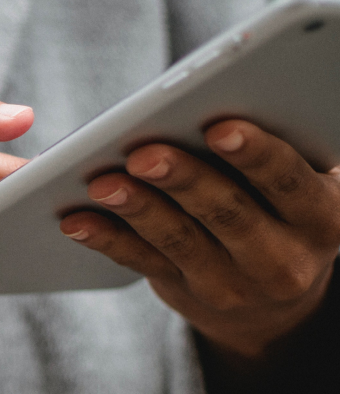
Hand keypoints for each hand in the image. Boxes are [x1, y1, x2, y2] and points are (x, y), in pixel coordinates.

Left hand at [60, 119, 339, 360]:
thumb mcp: (307, 184)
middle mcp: (283, 259)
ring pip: (179, 241)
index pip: (289, 181)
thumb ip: (286, 146)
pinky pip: (142, 262)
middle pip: (228, 213)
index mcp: (324, 215)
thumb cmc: (287, 207)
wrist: (276, 302)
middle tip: (143, 153)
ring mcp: (232, 283)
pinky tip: (77, 220)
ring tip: (102, 182)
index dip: (256, 154)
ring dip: (137, 208)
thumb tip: (237, 91)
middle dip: (183, 179)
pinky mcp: (186, 292)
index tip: (221, 128)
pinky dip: (107, 239)